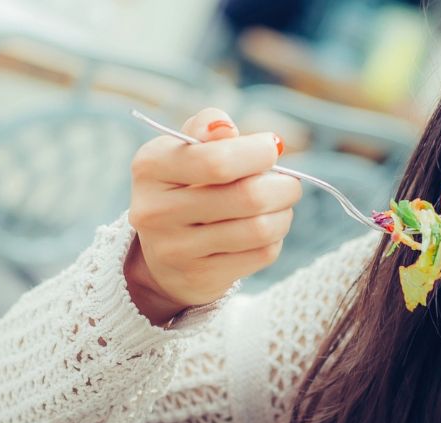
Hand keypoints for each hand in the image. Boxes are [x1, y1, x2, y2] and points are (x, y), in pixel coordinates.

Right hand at [126, 108, 298, 323]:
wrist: (165, 251)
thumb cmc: (187, 185)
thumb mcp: (186, 149)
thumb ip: (207, 127)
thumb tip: (225, 127)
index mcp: (150, 167)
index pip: (217, 161)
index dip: (258, 153)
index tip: (272, 148)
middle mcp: (156, 211)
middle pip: (248, 197)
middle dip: (283, 186)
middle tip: (289, 183)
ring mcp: (176, 249)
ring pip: (260, 229)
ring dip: (283, 213)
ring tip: (281, 205)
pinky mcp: (201, 276)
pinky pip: (261, 254)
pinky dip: (275, 239)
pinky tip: (266, 230)